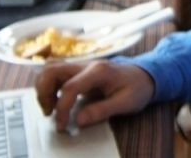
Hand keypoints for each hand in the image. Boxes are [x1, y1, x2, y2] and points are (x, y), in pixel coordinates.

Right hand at [34, 60, 154, 131]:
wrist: (146, 75)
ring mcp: (81, 65)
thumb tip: (78, 120)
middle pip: (51, 70)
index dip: (61, 108)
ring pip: (50, 68)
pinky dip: (49, 85)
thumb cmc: (137, 88)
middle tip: (49, 112)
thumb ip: (102, 111)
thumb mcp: (126, 103)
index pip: (70, 87)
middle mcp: (87, 64)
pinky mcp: (78, 70)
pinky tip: (56, 99)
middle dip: (44, 93)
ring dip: (44, 88)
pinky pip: (55, 71)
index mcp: (99, 71)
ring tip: (51, 107)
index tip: (61, 125)